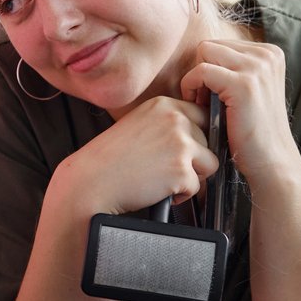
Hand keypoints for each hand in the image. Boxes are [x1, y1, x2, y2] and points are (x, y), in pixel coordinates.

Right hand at [51, 95, 215, 218]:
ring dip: (191, 176)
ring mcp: (180, 145)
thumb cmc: (109, 158)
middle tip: (165, 167)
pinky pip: (196, 187)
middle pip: (209, 142)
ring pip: (209, 164)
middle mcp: (175, 120)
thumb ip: (166, 123)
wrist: (92, 181)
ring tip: (162, 179)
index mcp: (163, 105)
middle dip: (193, 159)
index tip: (182, 149)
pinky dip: (181, 194)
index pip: (202, 115)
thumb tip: (196, 134)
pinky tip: (158, 190)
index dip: (196, 136)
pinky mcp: (181, 170)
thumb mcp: (138, 124)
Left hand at [178, 39, 300, 183]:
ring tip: (204, 104)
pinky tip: (200, 107)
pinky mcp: (244, 84)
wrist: (271, 161)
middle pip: (209, 46)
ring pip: (203, 53)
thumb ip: (232, 67)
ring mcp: (258, 67)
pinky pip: (200, 71)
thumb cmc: (253, 129)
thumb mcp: (248, 89)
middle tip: (205, 101)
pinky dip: (191, 87)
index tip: (213, 95)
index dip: (210, 69)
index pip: (220, 44)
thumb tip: (200, 51)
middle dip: (201, 71)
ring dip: (196, 79)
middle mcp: (267, 54)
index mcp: (270, 53)